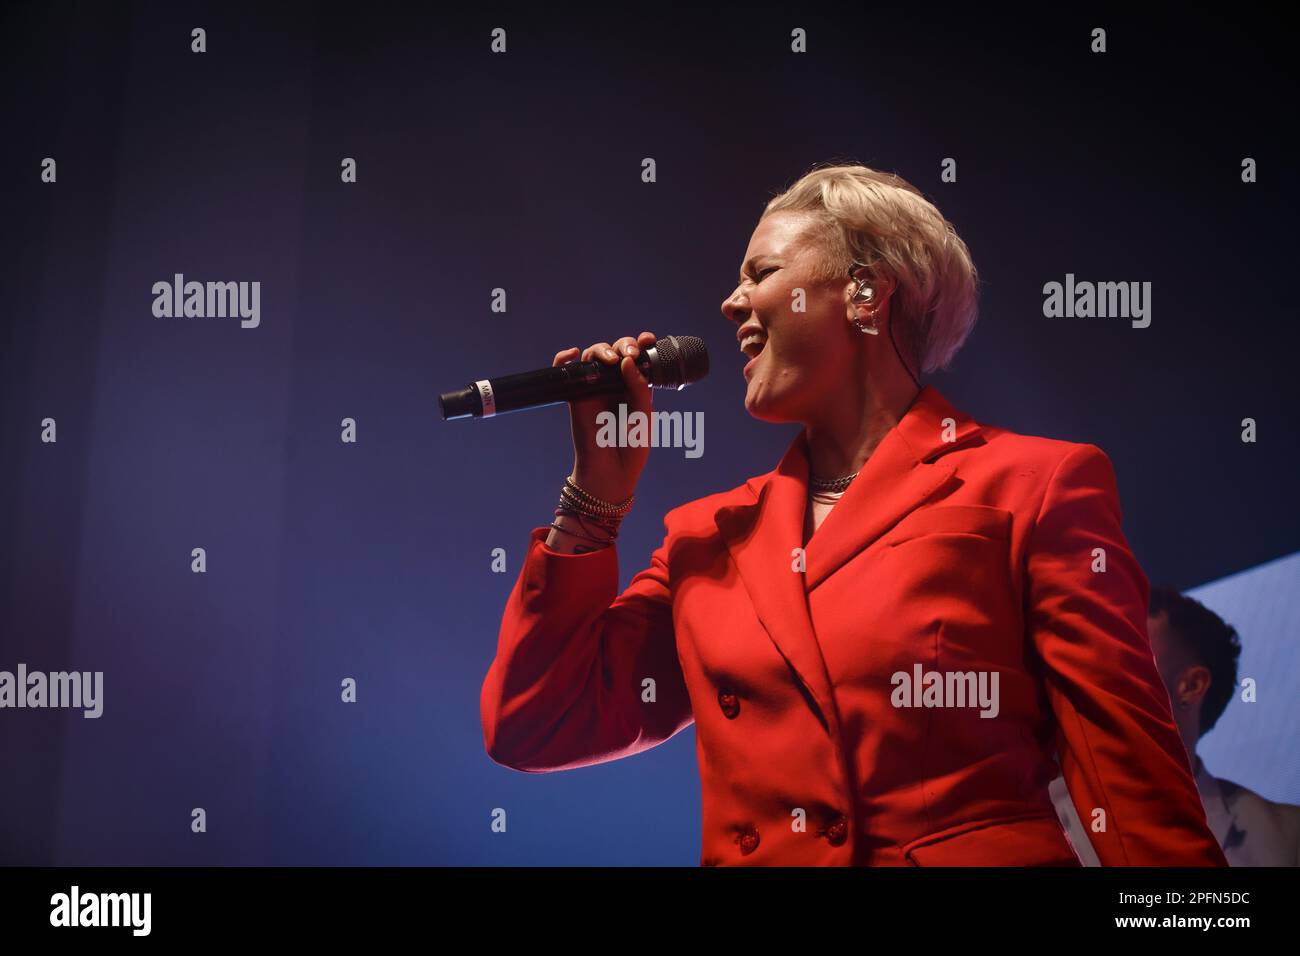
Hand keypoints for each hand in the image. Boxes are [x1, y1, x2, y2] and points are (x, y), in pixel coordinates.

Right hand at [552, 331, 656, 503]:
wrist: (612, 472)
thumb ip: (639, 386)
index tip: (648, 340)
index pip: (637, 357)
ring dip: (601, 349)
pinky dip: (564, 358)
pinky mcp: (576, 396)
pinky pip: (566, 372)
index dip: (641, 344)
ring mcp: (594, 388)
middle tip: (631, 355)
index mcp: (635, 386)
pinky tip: (573, 353)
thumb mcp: (644, 413)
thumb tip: (626, 360)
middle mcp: (615, 384)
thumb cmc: (632, 447)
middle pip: (615, 351)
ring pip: (593, 356)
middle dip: (624, 345)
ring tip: (612, 358)